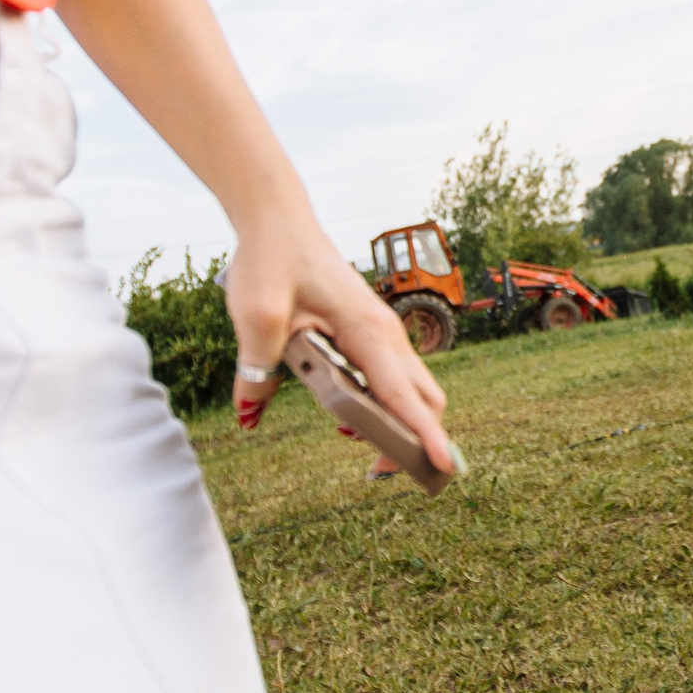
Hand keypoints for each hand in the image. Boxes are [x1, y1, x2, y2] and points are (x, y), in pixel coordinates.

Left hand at [225, 211, 454, 474]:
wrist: (278, 220)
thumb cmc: (271, 259)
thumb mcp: (255, 314)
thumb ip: (256, 367)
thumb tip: (250, 413)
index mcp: (366, 331)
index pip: (403, 394)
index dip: (424, 435)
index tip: (442, 467)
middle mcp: (385, 334)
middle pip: (424, 399)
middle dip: (417, 440)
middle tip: (381, 472)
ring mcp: (382, 332)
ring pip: (412, 390)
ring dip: (401, 424)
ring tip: (366, 450)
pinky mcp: (369, 333)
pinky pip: (392, 378)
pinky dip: (386, 405)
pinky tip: (348, 416)